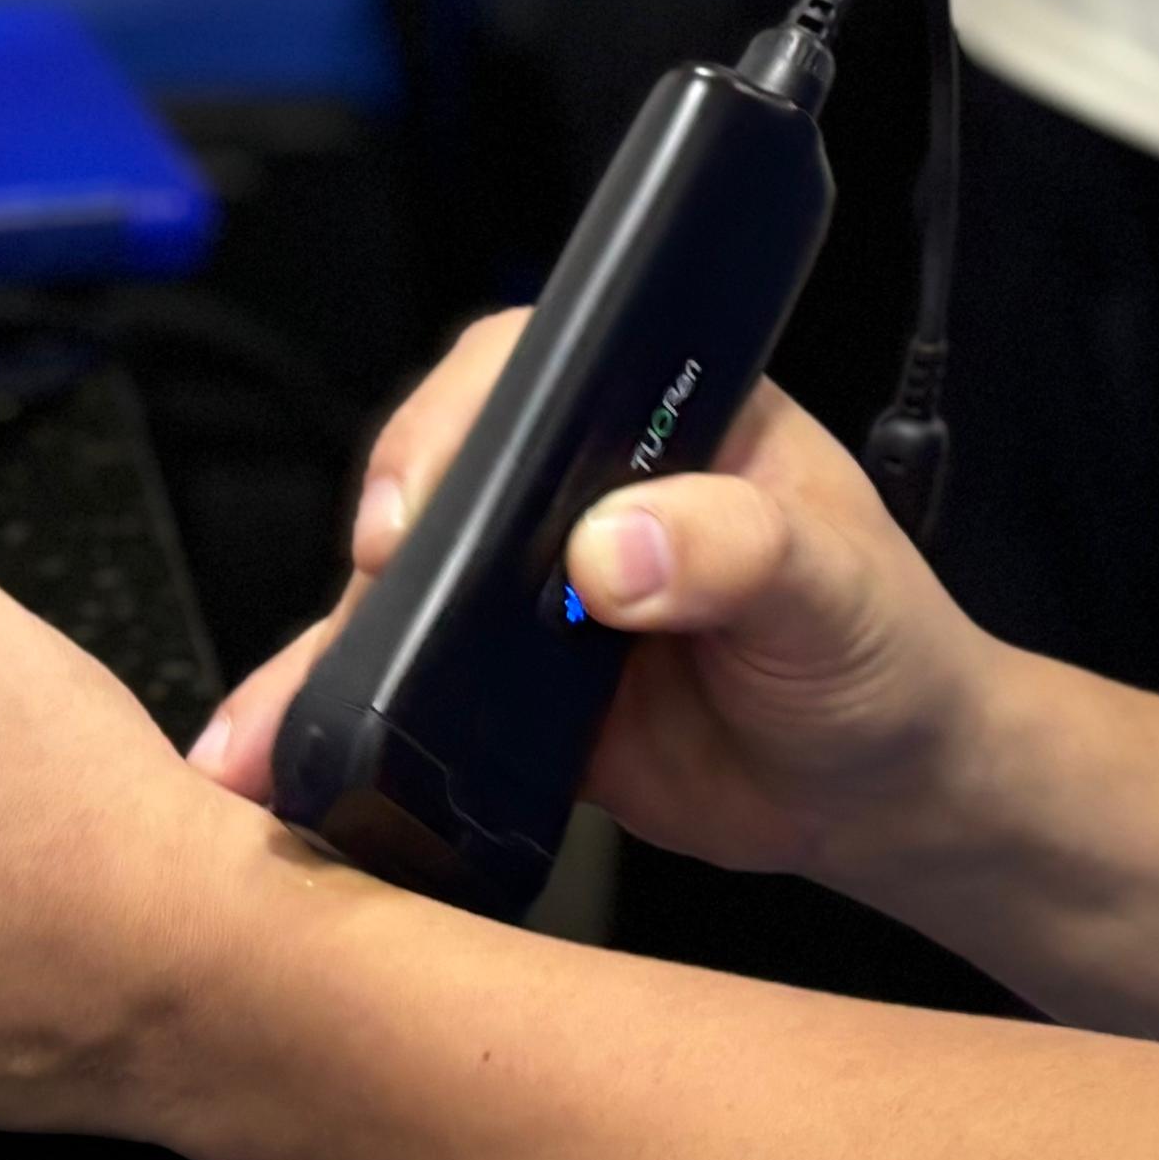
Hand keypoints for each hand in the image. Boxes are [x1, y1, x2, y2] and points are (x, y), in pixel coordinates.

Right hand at [189, 312, 996, 890]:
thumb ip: (742, 552)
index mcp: (656, 408)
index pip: (530, 365)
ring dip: (331, 644)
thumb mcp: (835, 587)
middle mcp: (576, 483)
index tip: (428, 494)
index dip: (461, 415)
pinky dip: (345, 726)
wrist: (883, 794)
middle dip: (380, 530)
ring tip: (275, 717)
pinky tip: (284, 765)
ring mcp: (528, 589)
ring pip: (399, 587)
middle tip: (369, 591)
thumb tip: (614, 551)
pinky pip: (403, 693)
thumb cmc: (881, 648)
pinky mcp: (501, 692)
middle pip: (438, 469)